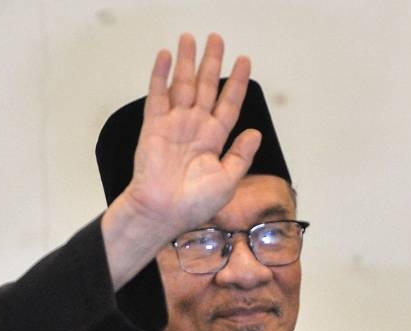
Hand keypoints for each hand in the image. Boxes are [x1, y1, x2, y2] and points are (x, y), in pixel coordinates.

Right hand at [118, 33, 260, 236]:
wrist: (164, 212)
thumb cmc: (195, 204)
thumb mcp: (229, 180)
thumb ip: (241, 155)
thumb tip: (256, 133)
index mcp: (215, 140)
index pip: (229, 104)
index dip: (237, 83)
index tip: (245, 61)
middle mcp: (195, 128)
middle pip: (206, 88)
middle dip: (211, 62)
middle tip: (217, 38)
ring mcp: (175, 125)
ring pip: (183, 85)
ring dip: (186, 61)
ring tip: (190, 38)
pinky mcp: (154, 126)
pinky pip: (158, 95)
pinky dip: (160, 74)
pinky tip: (165, 55)